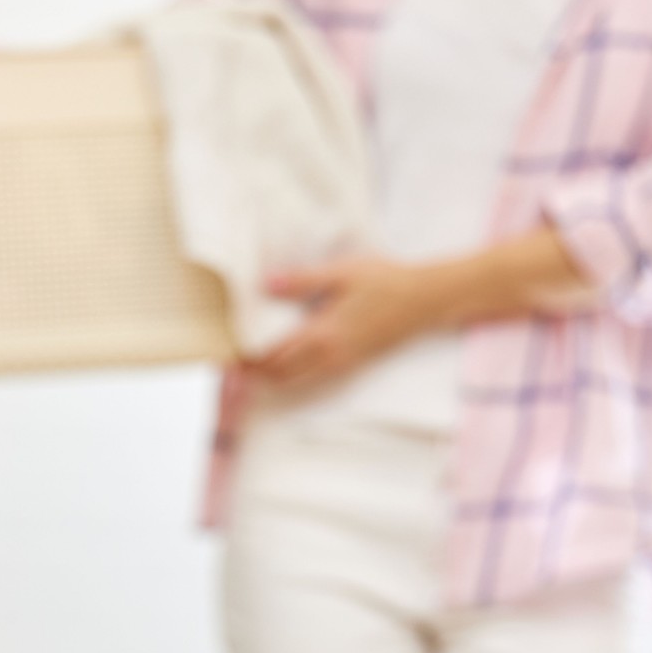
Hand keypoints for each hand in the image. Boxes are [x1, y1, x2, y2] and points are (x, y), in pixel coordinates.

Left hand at [234, 257, 449, 386]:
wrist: (424, 300)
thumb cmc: (384, 282)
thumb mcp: (342, 273)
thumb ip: (303, 281)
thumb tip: (267, 284)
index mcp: (323, 334)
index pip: (275, 355)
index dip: (248, 360)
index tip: (226, 356)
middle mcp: (329, 355)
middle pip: (280, 374)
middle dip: (254, 373)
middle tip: (230, 364)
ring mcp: (341, 362)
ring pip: (296, 379)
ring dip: (271, 376)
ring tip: (249, 366)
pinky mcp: (350, 362)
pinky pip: (312, 376)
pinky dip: (292, 374)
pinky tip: (282, 361)